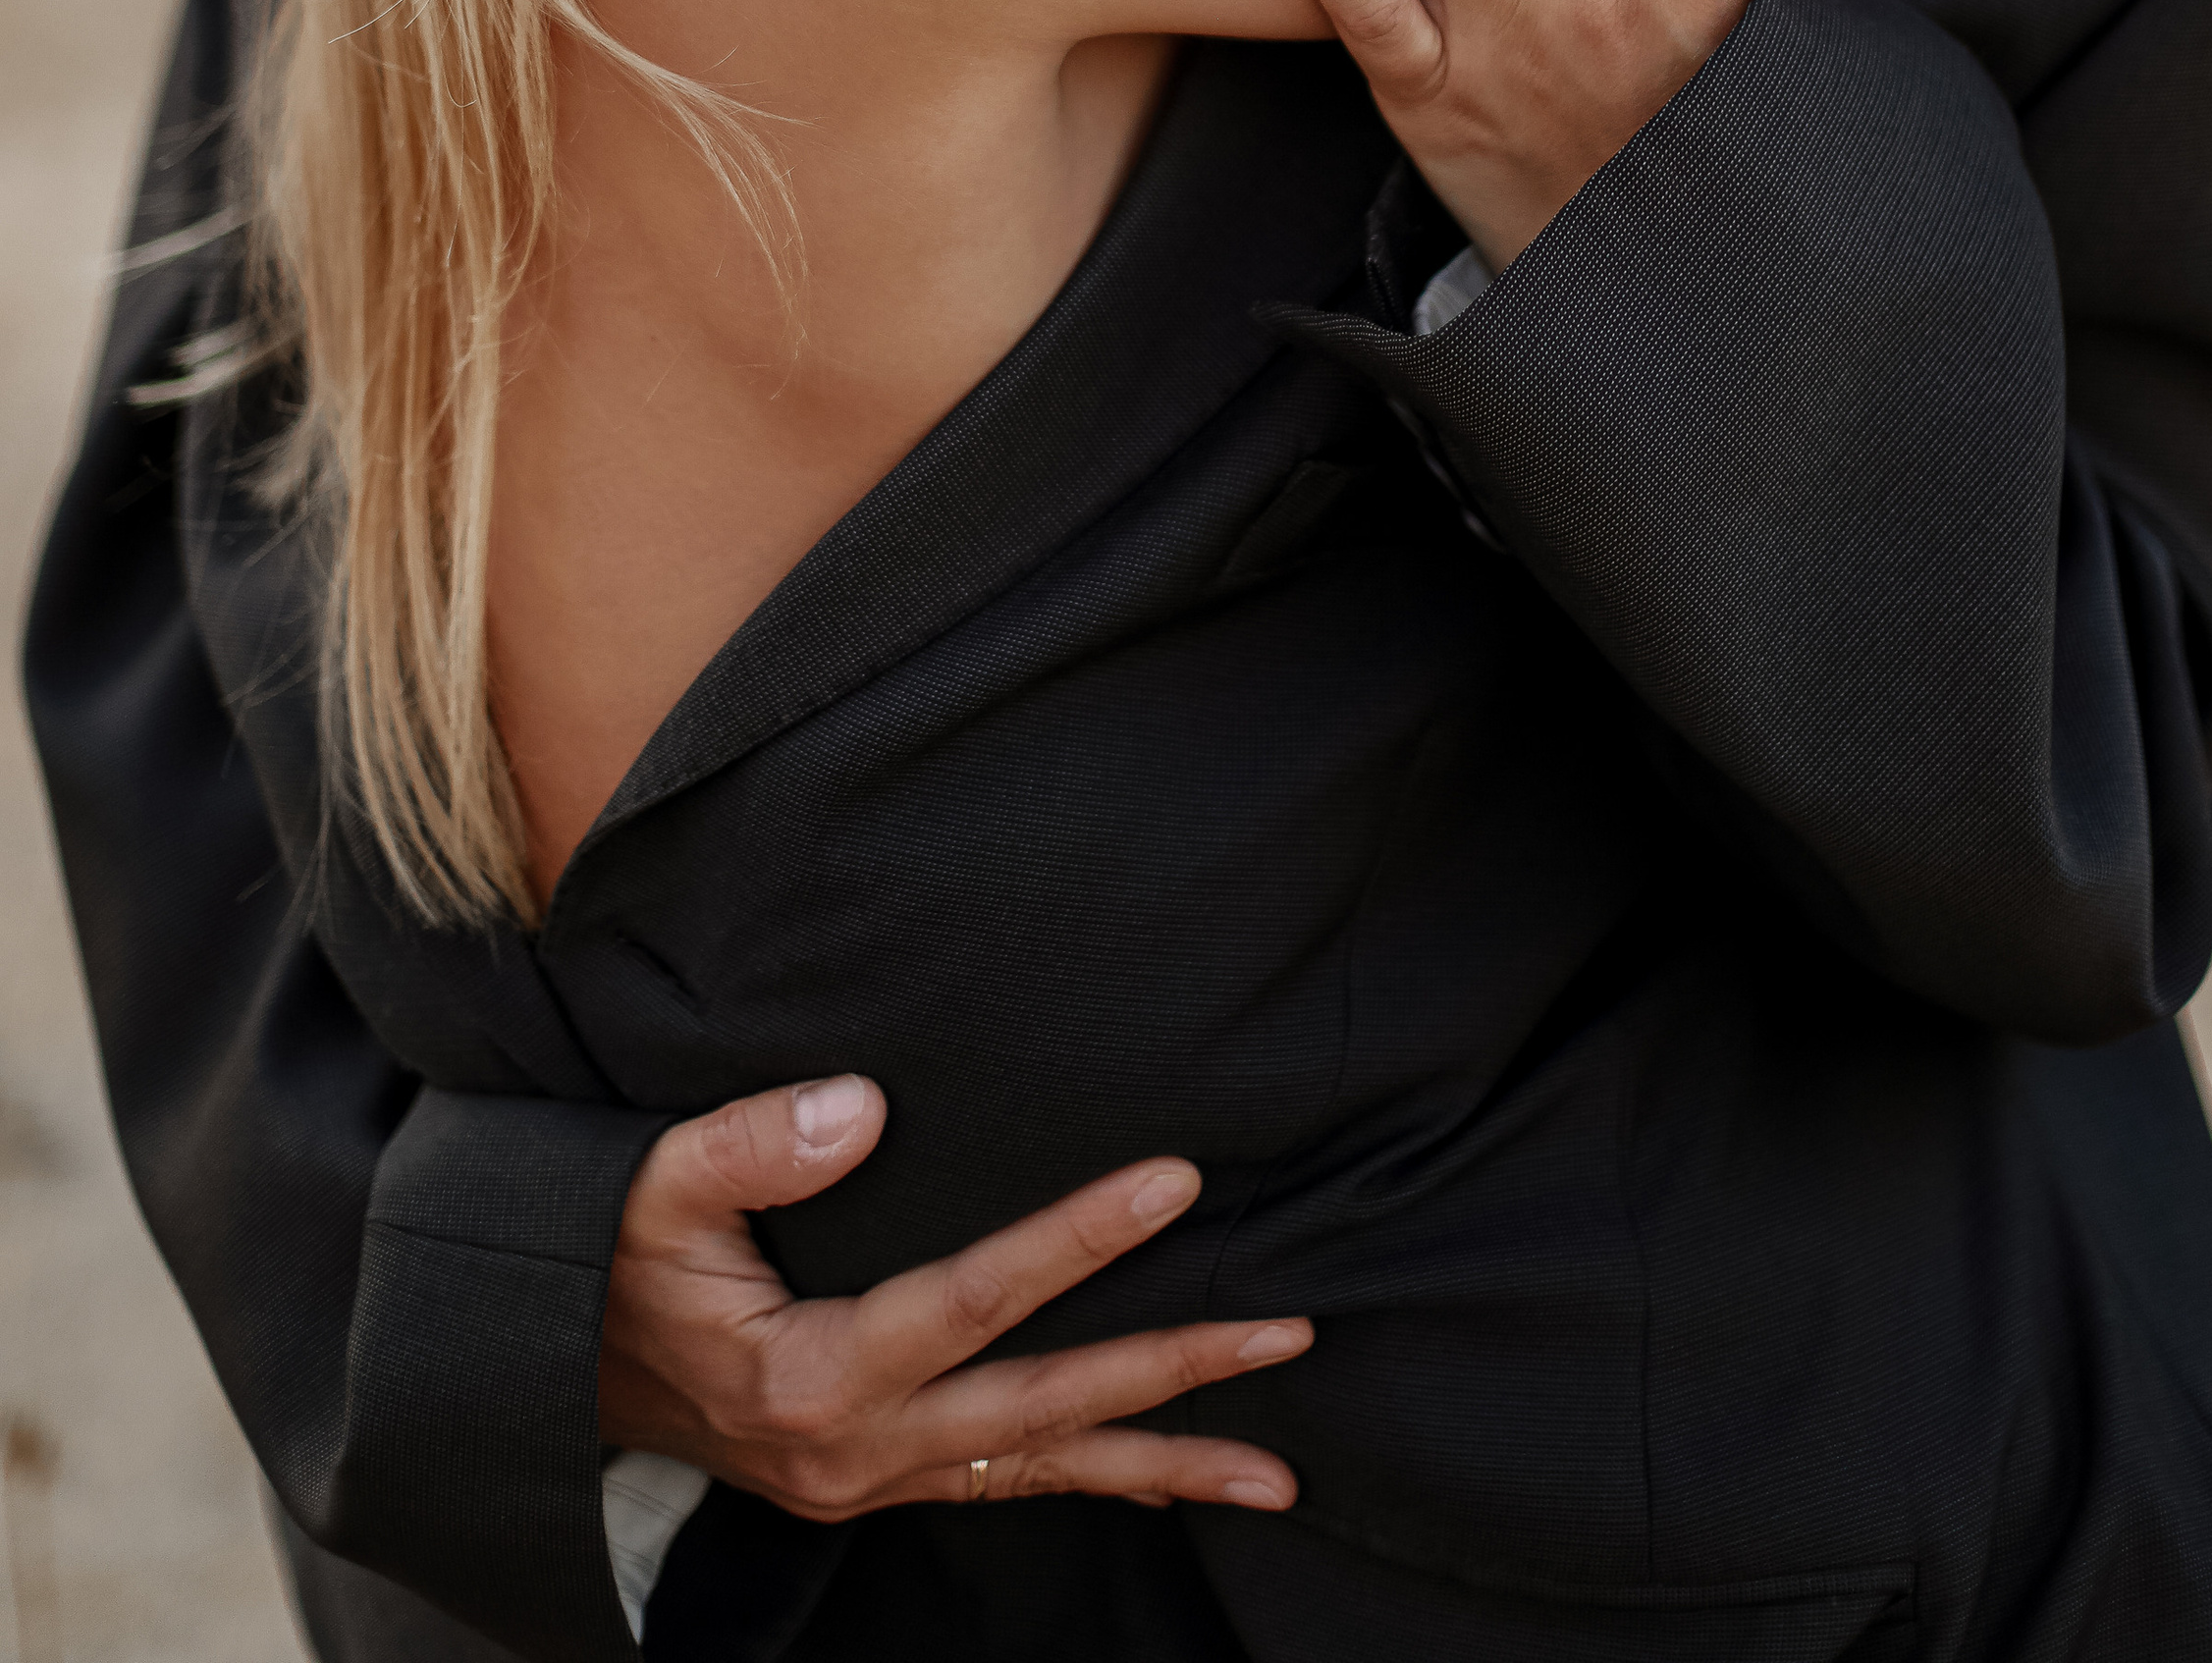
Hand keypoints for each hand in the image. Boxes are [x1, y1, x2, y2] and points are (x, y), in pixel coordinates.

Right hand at [599, 1073, 1309, 1519]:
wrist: (547, 1367)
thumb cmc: (606, 1260)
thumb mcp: (655, 1185)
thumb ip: (756, 1143)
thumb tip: (865, 1103)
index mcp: (814, 1375)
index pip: (978, 1299)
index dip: (1081, 1239)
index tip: (1175, 1181)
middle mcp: (858, 1449)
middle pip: (1045, 1410)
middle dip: (1172, 1370)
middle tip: (1286, 1330)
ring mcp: (872, 1479)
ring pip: (1043, 1470)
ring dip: (1162, 1460)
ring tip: (1276, 1466)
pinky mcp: (876, 1478)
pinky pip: (1007, 1485)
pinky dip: (1093, 1480)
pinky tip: (1168, 1476)